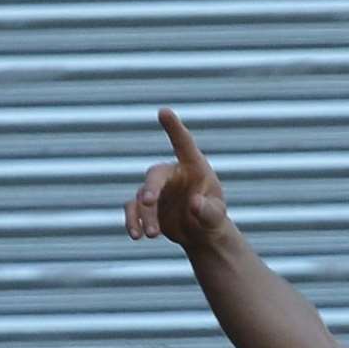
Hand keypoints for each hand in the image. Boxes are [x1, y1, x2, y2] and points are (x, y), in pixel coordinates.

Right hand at [125, 109, 229, 248]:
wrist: (201, 234)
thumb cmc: (212, 218)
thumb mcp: (216, 217)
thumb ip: (209, 211)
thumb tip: (195, 203)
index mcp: (194, 167)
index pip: (184, 144)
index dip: (173, 128)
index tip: (164, 111)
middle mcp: (172, 174)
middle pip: (155, 174)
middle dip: (151, 187)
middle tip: (149, 202)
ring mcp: (157, 189)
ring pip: (142, 196)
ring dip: (145, 215)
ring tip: (153, 235)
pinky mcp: (145, 205)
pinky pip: (132, 209)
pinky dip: (132, 221)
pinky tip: (136, 235)